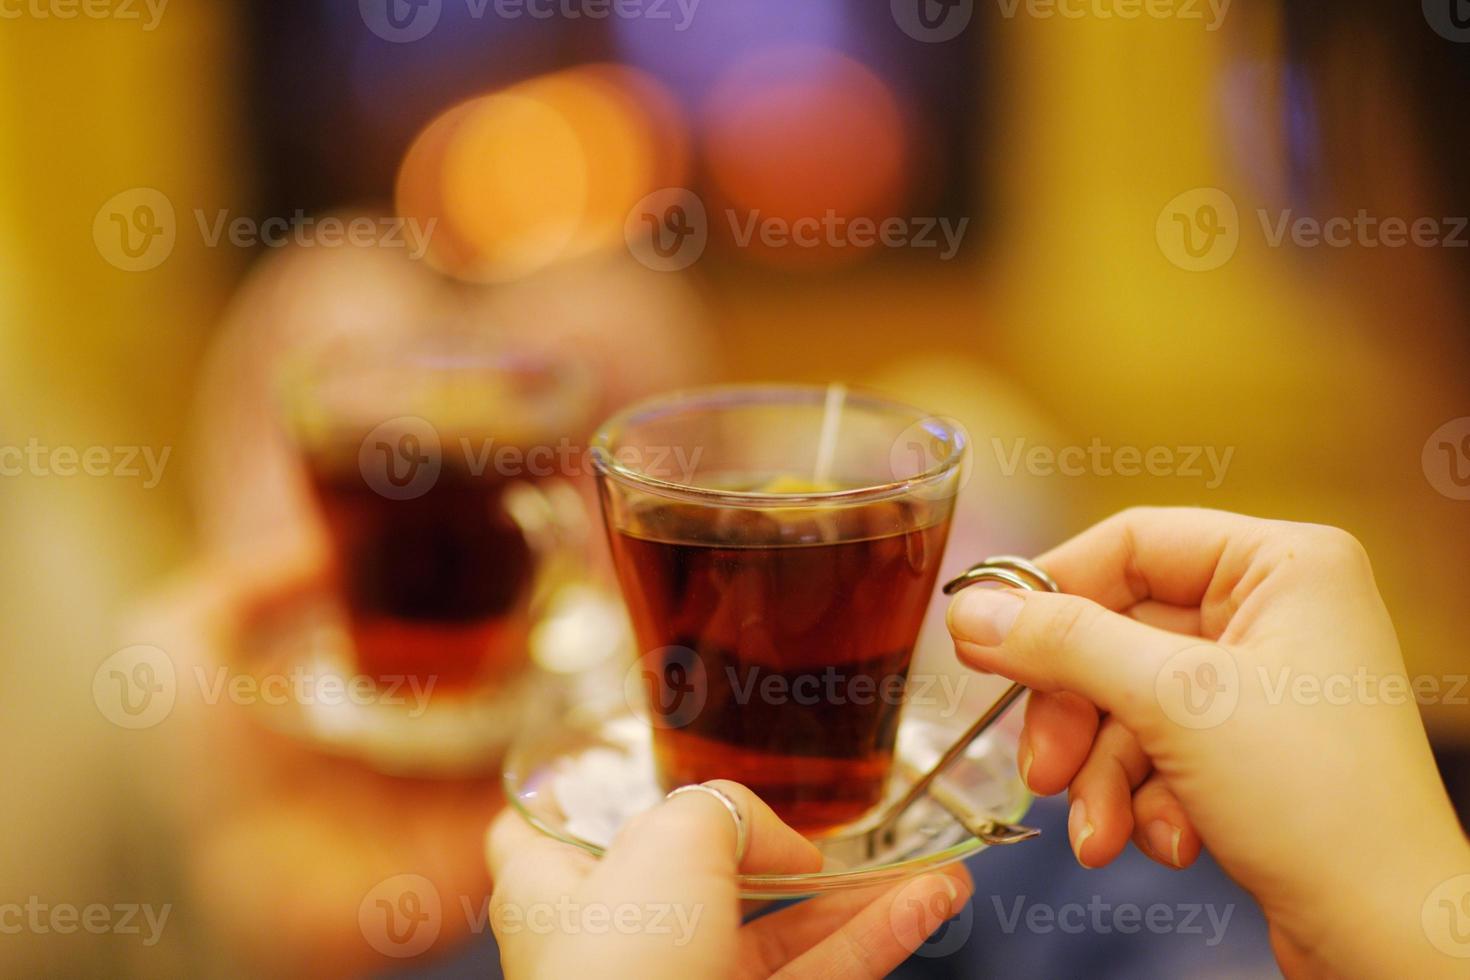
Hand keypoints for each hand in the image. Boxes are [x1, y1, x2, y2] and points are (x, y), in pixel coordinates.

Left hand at [485, 780, 971, 978]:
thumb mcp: (670, 839)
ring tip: (931, 869)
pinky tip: (931, 903)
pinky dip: (874, 941)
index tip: (624, 775)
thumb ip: (727, 809)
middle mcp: (615, 940)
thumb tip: (783, 844)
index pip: (544, 835)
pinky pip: (818, 978)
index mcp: (555, 885)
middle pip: (700, 876)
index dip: (583, 802)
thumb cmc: (626, 965)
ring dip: (857, 899)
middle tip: (848, 823)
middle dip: (787, 848)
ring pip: (779, 935)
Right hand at [945, 507, 1469, 977]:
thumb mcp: (1173, 703)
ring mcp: (1263, 682)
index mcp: (1283, 565)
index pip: (1132, 543)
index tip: (983, 638)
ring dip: (1102, 775)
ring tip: (1101, 833)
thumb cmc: (1319, 803)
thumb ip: (1064, 645)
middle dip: (1077, 714)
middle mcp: (1276, 612)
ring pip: (1128, 702)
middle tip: (1040, 767)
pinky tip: (1165, 843)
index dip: (1052, 591)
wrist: (1386, 936)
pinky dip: (1142, 800)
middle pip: (1118, 633)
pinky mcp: (1249, 748)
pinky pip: (1158, 749)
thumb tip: (972, 612)